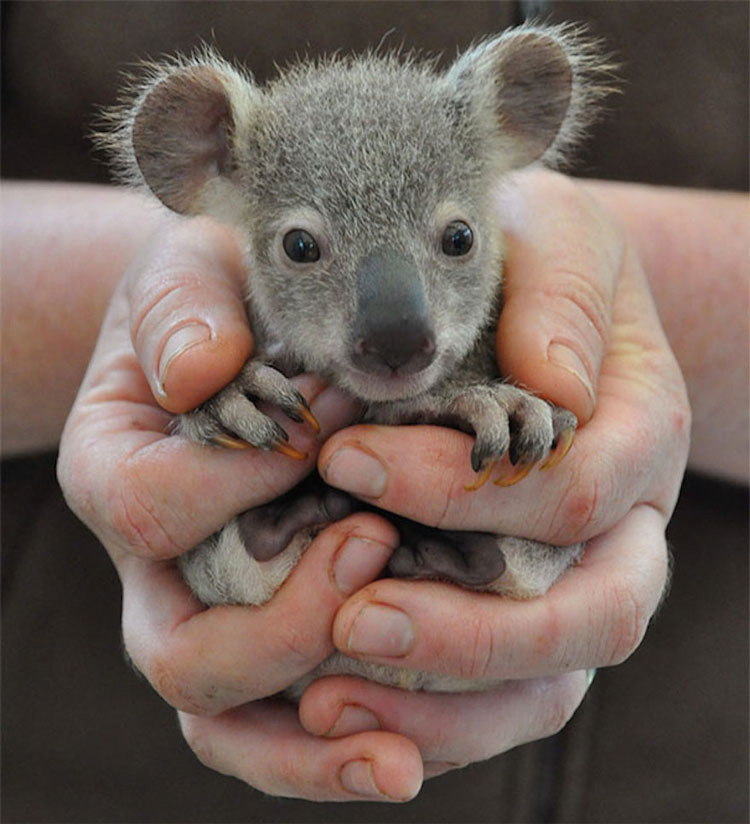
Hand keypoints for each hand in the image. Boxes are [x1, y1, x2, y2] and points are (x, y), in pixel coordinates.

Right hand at [57, 217, 424, 800]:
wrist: (241, 338)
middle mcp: (154, 568)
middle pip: (186, 654)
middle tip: (376, 548)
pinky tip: (410, 748)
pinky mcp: (270, 637)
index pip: (150, 507)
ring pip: (229, 722)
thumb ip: (183, 312)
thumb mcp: (190, 276)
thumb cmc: (217, 300)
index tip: (321, 437)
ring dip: (312, 749)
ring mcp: (209, 614)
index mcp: (117, 473)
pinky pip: (286, 723)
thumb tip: (201, 370)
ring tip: (400, 760)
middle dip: (284, 627)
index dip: (234, 482)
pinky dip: (338, 749)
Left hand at [287, 168, 688, 777]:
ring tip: (326, 699)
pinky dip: (426, 712)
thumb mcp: (558, 239)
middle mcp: (625, 523)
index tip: (347, 455)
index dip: (461, 488)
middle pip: (591, 616)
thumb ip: (563, 297)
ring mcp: (580, 577)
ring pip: (548, 686)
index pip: (573, 489)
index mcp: (640, 433)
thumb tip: (554, 387)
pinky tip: (336, 697)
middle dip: (470, 632)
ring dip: (443, 703)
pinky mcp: (527, 611)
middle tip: (351, 620)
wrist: (540, 298)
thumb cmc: (540, 261)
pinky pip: (498, 697)